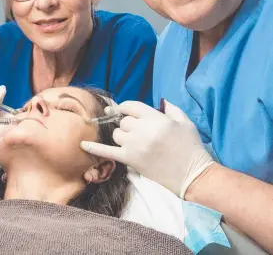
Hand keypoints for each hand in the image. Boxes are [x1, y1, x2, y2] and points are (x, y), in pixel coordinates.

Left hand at [80, 100, 213, 198]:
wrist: (193, 175)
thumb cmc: (191, 147)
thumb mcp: (185, 122)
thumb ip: (171, 108)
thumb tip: (160, 101)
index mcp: (155, 118)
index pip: (130, 106)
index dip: (126, 108)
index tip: (125, 111)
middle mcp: (142, 129)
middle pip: (123, 120)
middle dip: (128, 124)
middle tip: (137, 131)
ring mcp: (135, 145)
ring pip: (116, 134)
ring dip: (121, 135)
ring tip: (133, 141)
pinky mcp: (130, 160)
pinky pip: (107, 152)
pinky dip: (94, 149)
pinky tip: (82, 145)